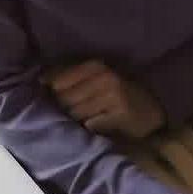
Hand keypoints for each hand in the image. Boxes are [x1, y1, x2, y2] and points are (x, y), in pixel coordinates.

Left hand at [46, 61, 164, 139]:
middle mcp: (103, 77)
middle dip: (63, 108)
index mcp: (95, 66)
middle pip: (64, 99)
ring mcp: (112, 96)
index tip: (52, 99)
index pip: (57, 81)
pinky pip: (90, 124)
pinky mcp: (118, 114)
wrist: (153, 110)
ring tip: (85, 118)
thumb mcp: (97, 78)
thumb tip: (40, 81)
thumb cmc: (119, 95)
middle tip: (72, 112)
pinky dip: (89, 127)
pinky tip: (95, 126)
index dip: (51, 93)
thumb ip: (71, 78)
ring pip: (75, 113)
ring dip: (76, 120)